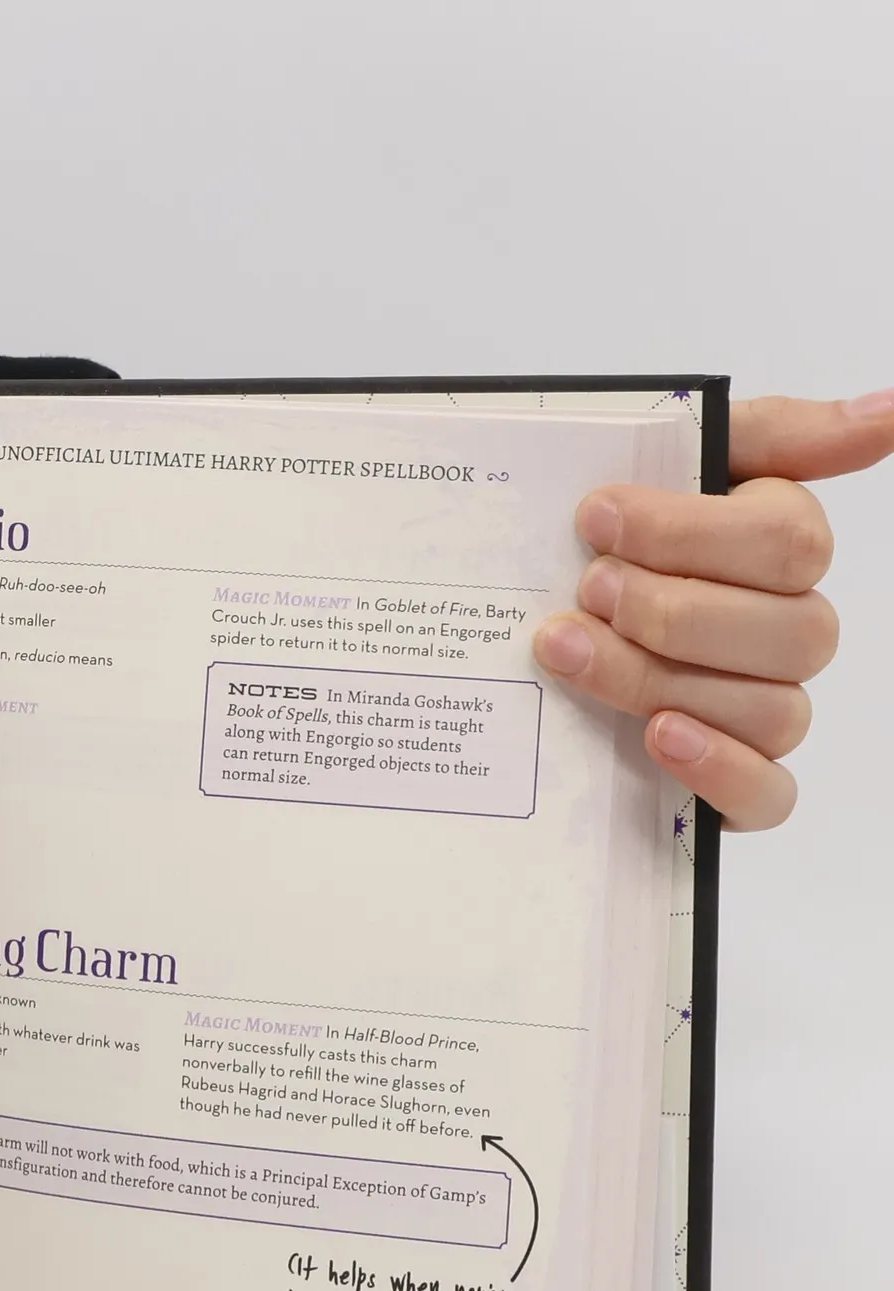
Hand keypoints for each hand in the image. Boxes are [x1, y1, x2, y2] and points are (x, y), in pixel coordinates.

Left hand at [534, 390, 893, 829]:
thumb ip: (770, 433)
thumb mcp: (669, 461)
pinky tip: (660, 736)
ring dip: (659, 678)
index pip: (789, 543)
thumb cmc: (600, 544)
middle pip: (792, 633)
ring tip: (568, 651)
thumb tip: (884, 412)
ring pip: (773, 711)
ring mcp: (765, 712)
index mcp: (780, 552)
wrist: (517, 631)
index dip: (688, 532)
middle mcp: (787, 635)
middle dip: (672, 610)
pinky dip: (720, 769)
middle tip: (587, 589)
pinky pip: (769, 795)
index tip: (595, 517)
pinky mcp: (736, 785)